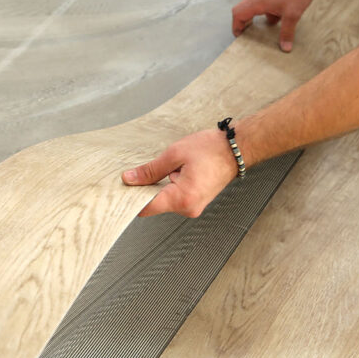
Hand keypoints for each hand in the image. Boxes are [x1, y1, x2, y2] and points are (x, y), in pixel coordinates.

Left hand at [121, 129, 238, 217]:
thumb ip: (150, 170)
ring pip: (165, 201)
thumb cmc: (211, 149)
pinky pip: (175, 198)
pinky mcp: (196, 203)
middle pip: (155, 205)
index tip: (123, 189)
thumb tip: (130, 179)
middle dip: (146, 190)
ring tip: (169, 167)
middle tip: (142, 171)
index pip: (146, 208)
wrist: (236, 149)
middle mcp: (188, 208)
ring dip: (160, 186)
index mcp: (182, 198)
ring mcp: (193, 207)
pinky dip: (170, 187)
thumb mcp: (174, 154)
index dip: (132, 199)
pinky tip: (176, 171)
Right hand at [231, 0, 316, 51]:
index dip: (236, 26)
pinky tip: (278, 21)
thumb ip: (287, 32)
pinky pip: (263, 6)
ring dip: (254, 19)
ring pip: (252, 8)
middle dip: (242, 23)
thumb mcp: (292, 15)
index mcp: (258, 2)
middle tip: (247, 35)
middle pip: (241, 10)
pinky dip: (266, 15)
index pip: (238, 14)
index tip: (240, 37)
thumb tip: (285, 48)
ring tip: (261, 32)